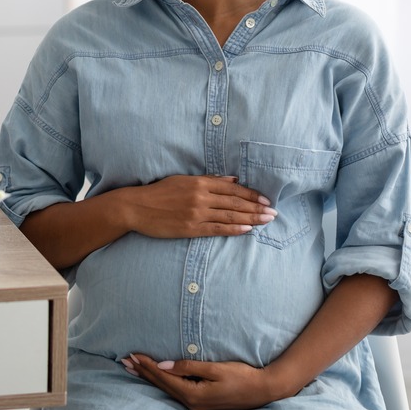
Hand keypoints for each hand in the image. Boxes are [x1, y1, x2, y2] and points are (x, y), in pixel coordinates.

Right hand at [122, 175, 276, 238]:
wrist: (137, 207)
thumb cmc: (159, 193)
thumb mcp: (183, 180)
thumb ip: (209, 181)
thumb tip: (233, 180)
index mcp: (200, 183)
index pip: (232, 189)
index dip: (251, 195)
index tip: (266, 200)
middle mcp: (201, 197)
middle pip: (235, 202)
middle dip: (257, 208)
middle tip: (274, 213)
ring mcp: (196, 213)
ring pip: (229, 215)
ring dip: (251, 218)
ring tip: (266, 221)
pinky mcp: (190, 228)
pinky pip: (217, 229)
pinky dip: (233, 229)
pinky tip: (247, 229)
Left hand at [123, 354, 289, 409]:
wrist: (263, 390)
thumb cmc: (241, 376)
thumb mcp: (215, 368)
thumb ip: (188, 366)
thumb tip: (164, 364)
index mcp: (193, 394)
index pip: (163, 377)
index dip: (147, 366)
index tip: (132, 355)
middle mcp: (191, 402)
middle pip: (161, 385)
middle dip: (143, 372)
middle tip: (125, 361)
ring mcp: (196, 404)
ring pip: (166, 388)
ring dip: (150, 377)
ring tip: (134, 368)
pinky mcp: (200, 401)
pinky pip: (175, 390)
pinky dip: (162, 382)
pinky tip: (156, 378)